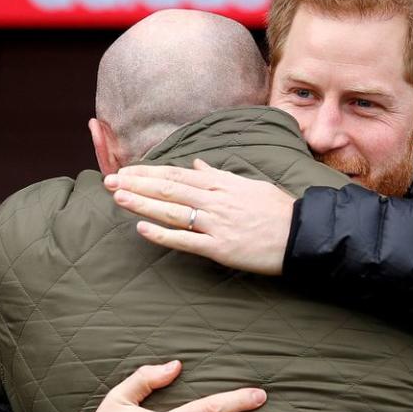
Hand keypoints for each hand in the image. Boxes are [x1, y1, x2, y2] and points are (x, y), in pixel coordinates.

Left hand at [104, 159, 294, 274]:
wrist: (302, 235)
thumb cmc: (279, 211)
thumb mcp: (250, 184)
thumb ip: (220, 175)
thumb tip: (198, 163)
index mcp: (223, 185)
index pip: (178, 175)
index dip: (150, 172)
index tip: (127, 170)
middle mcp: (216, 201)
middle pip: (169, 190)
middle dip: (138, 184)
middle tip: (110, 181)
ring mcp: (217, 224)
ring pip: (173, 212)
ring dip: (143, 204)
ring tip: (118, 197)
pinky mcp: (221, 248)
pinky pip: (187, 241)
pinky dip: (163, 235)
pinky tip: (142, 229)